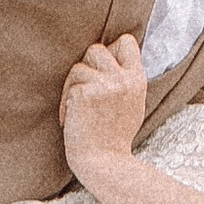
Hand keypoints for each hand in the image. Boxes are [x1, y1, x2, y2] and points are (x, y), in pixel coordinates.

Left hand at [61, 33, 149, 170]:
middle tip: (84, 90)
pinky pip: (69, 87)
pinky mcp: (84, 94)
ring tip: (76, 108)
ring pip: (78, 67)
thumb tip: (111, 55)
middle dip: (86, 68)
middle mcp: (123, 79)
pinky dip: (65, 103)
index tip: (102, 69)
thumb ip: (125, 80)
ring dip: (72, 86)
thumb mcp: (133, 104)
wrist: (105, 162)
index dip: (111, 49)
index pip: (126, 41)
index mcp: (137, 79)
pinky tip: (70, 120)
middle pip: (96, 49)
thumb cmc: (115, 137)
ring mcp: (104, 85)